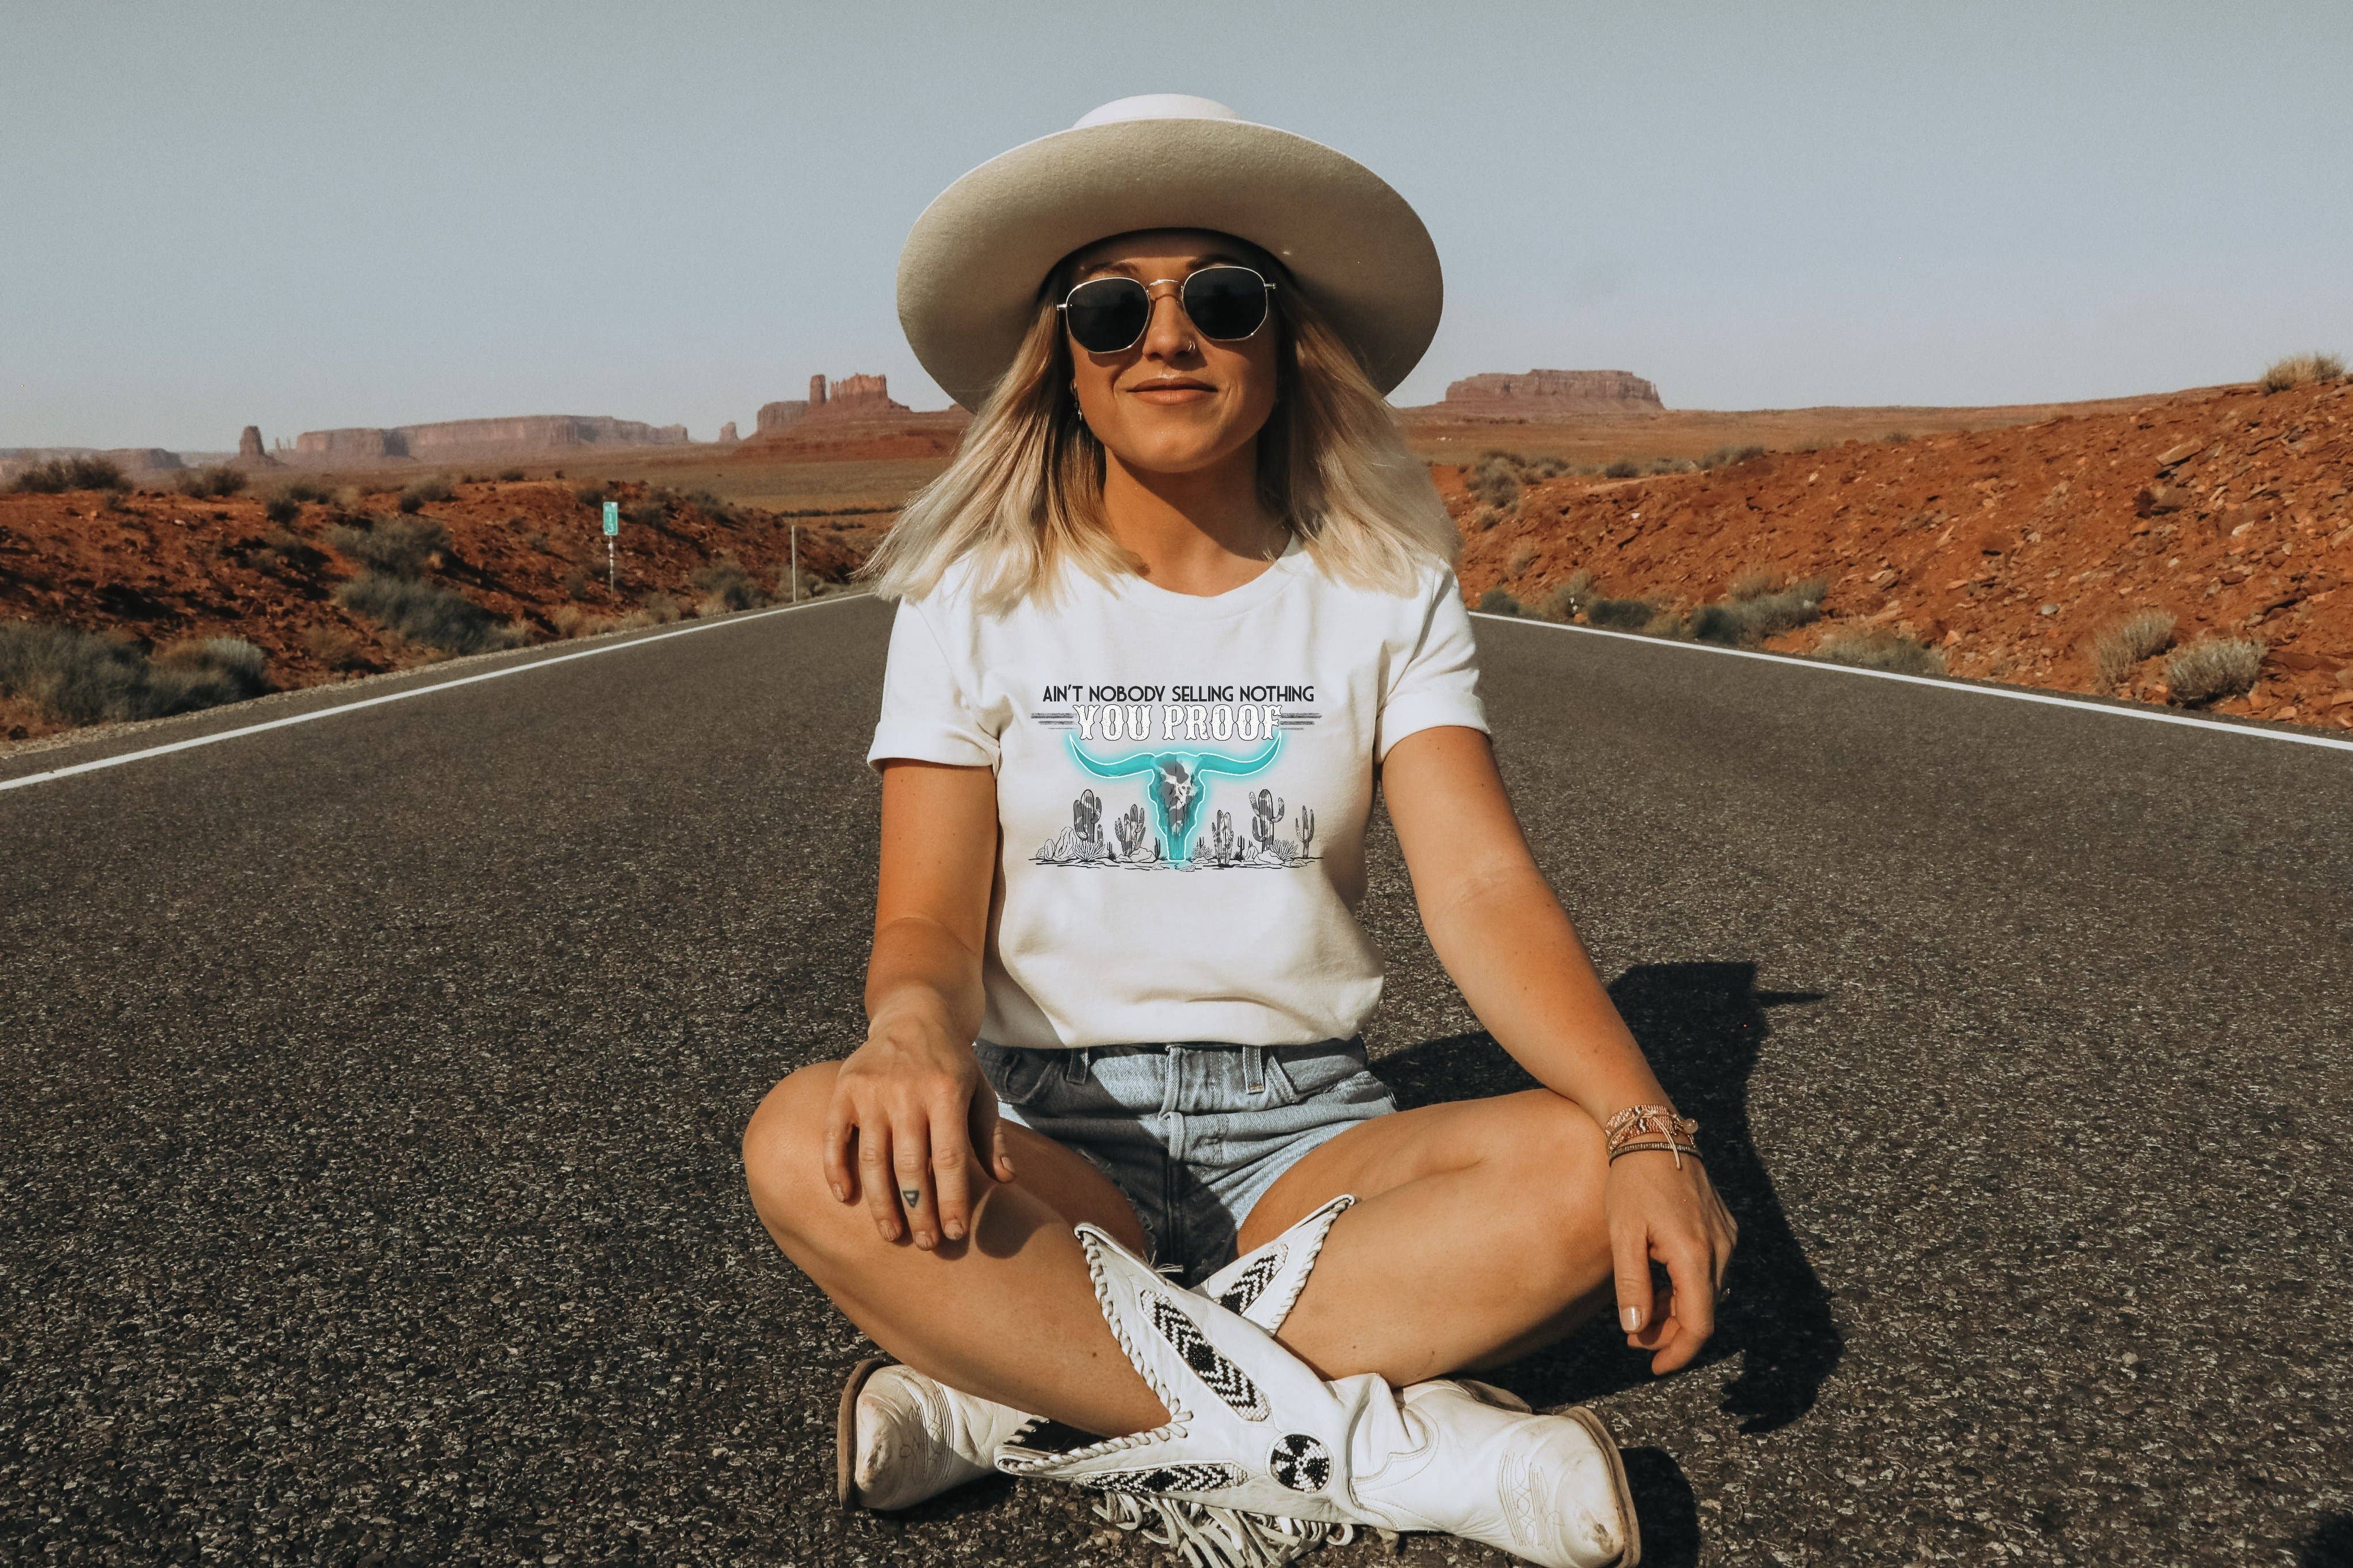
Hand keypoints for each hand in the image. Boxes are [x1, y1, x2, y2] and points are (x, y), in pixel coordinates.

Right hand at [822, 1009, 1014, 1249]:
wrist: (913, 1015)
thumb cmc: (952, 1063)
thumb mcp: (979, 1091)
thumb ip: (990, 1136)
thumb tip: (1007, 1180)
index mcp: (946, 1092)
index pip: (949, 1158)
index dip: (952, 1200)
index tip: (955, 1233)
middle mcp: (907, 1092)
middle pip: (911, 1165)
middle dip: (919, 1210)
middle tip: (926, 1244)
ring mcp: (872, 1091)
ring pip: (873, 1158)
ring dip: (881, 1202)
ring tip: (892, 1234)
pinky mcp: (844, 1089)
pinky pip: (835, 1136)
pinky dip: (836, 1169)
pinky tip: (845, 1198)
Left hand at [1607, 1150, 1737, 1373]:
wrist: (1652, 1132)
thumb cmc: (1632, 1181)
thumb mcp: (1623, 1235)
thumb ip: (1631, 1286)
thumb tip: (1636, 1331)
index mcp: (1695, 1254)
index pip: (1699, 1324)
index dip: (1677, 1352)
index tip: (1653, 1366)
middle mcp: (1722, 1248)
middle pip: (1704, 1312)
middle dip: (1671, 1333)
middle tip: (1634, 1338)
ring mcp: (1727, 1236)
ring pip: (1708, 1292)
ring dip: (1678, 1309)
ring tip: (1641, 1311)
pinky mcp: (1724, 1226)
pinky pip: (1710, 1269)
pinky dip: (1687, 1286)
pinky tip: (1659, 1283)